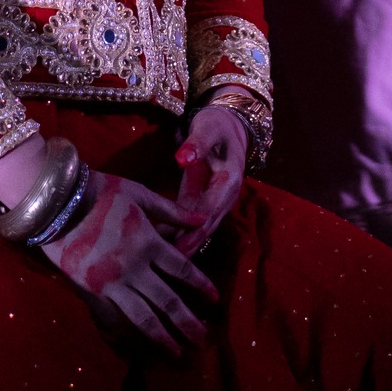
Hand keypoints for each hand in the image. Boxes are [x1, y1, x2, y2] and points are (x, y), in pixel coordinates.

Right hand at [40, 170, 217, 355]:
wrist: (58, 202)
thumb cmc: (102, 192)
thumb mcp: (140, 194)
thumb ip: (171, 211)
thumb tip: (202, 219)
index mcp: (149, 243)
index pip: (183, 269)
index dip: (200, 285)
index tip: (215, 299)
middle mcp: (135, 268)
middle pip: (168, 301)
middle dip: (188, 322)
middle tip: (204, 341)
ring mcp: (113, 283)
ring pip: (143, 316)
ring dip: (162, 336)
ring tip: (177, 353)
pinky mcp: (93, 290)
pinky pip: (115, 316)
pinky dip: (128, 331)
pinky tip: (138, 343)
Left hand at [173, 104, 246, 255]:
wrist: (228, 126)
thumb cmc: (216, 126)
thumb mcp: (208, 130)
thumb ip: (196, 144)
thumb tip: (182, 158)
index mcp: (229, 182)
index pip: (210, 211)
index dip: (194, 230)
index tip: (180, 247)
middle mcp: (224, 197)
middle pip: (205, 226)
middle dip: (188, 245)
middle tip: (167, 264)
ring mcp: (215, 201)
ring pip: (199, 227)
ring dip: (184, 244)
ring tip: (162, 262)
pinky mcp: (204, 200)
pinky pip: (192, 220)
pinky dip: (180, 232)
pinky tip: (162, 244)